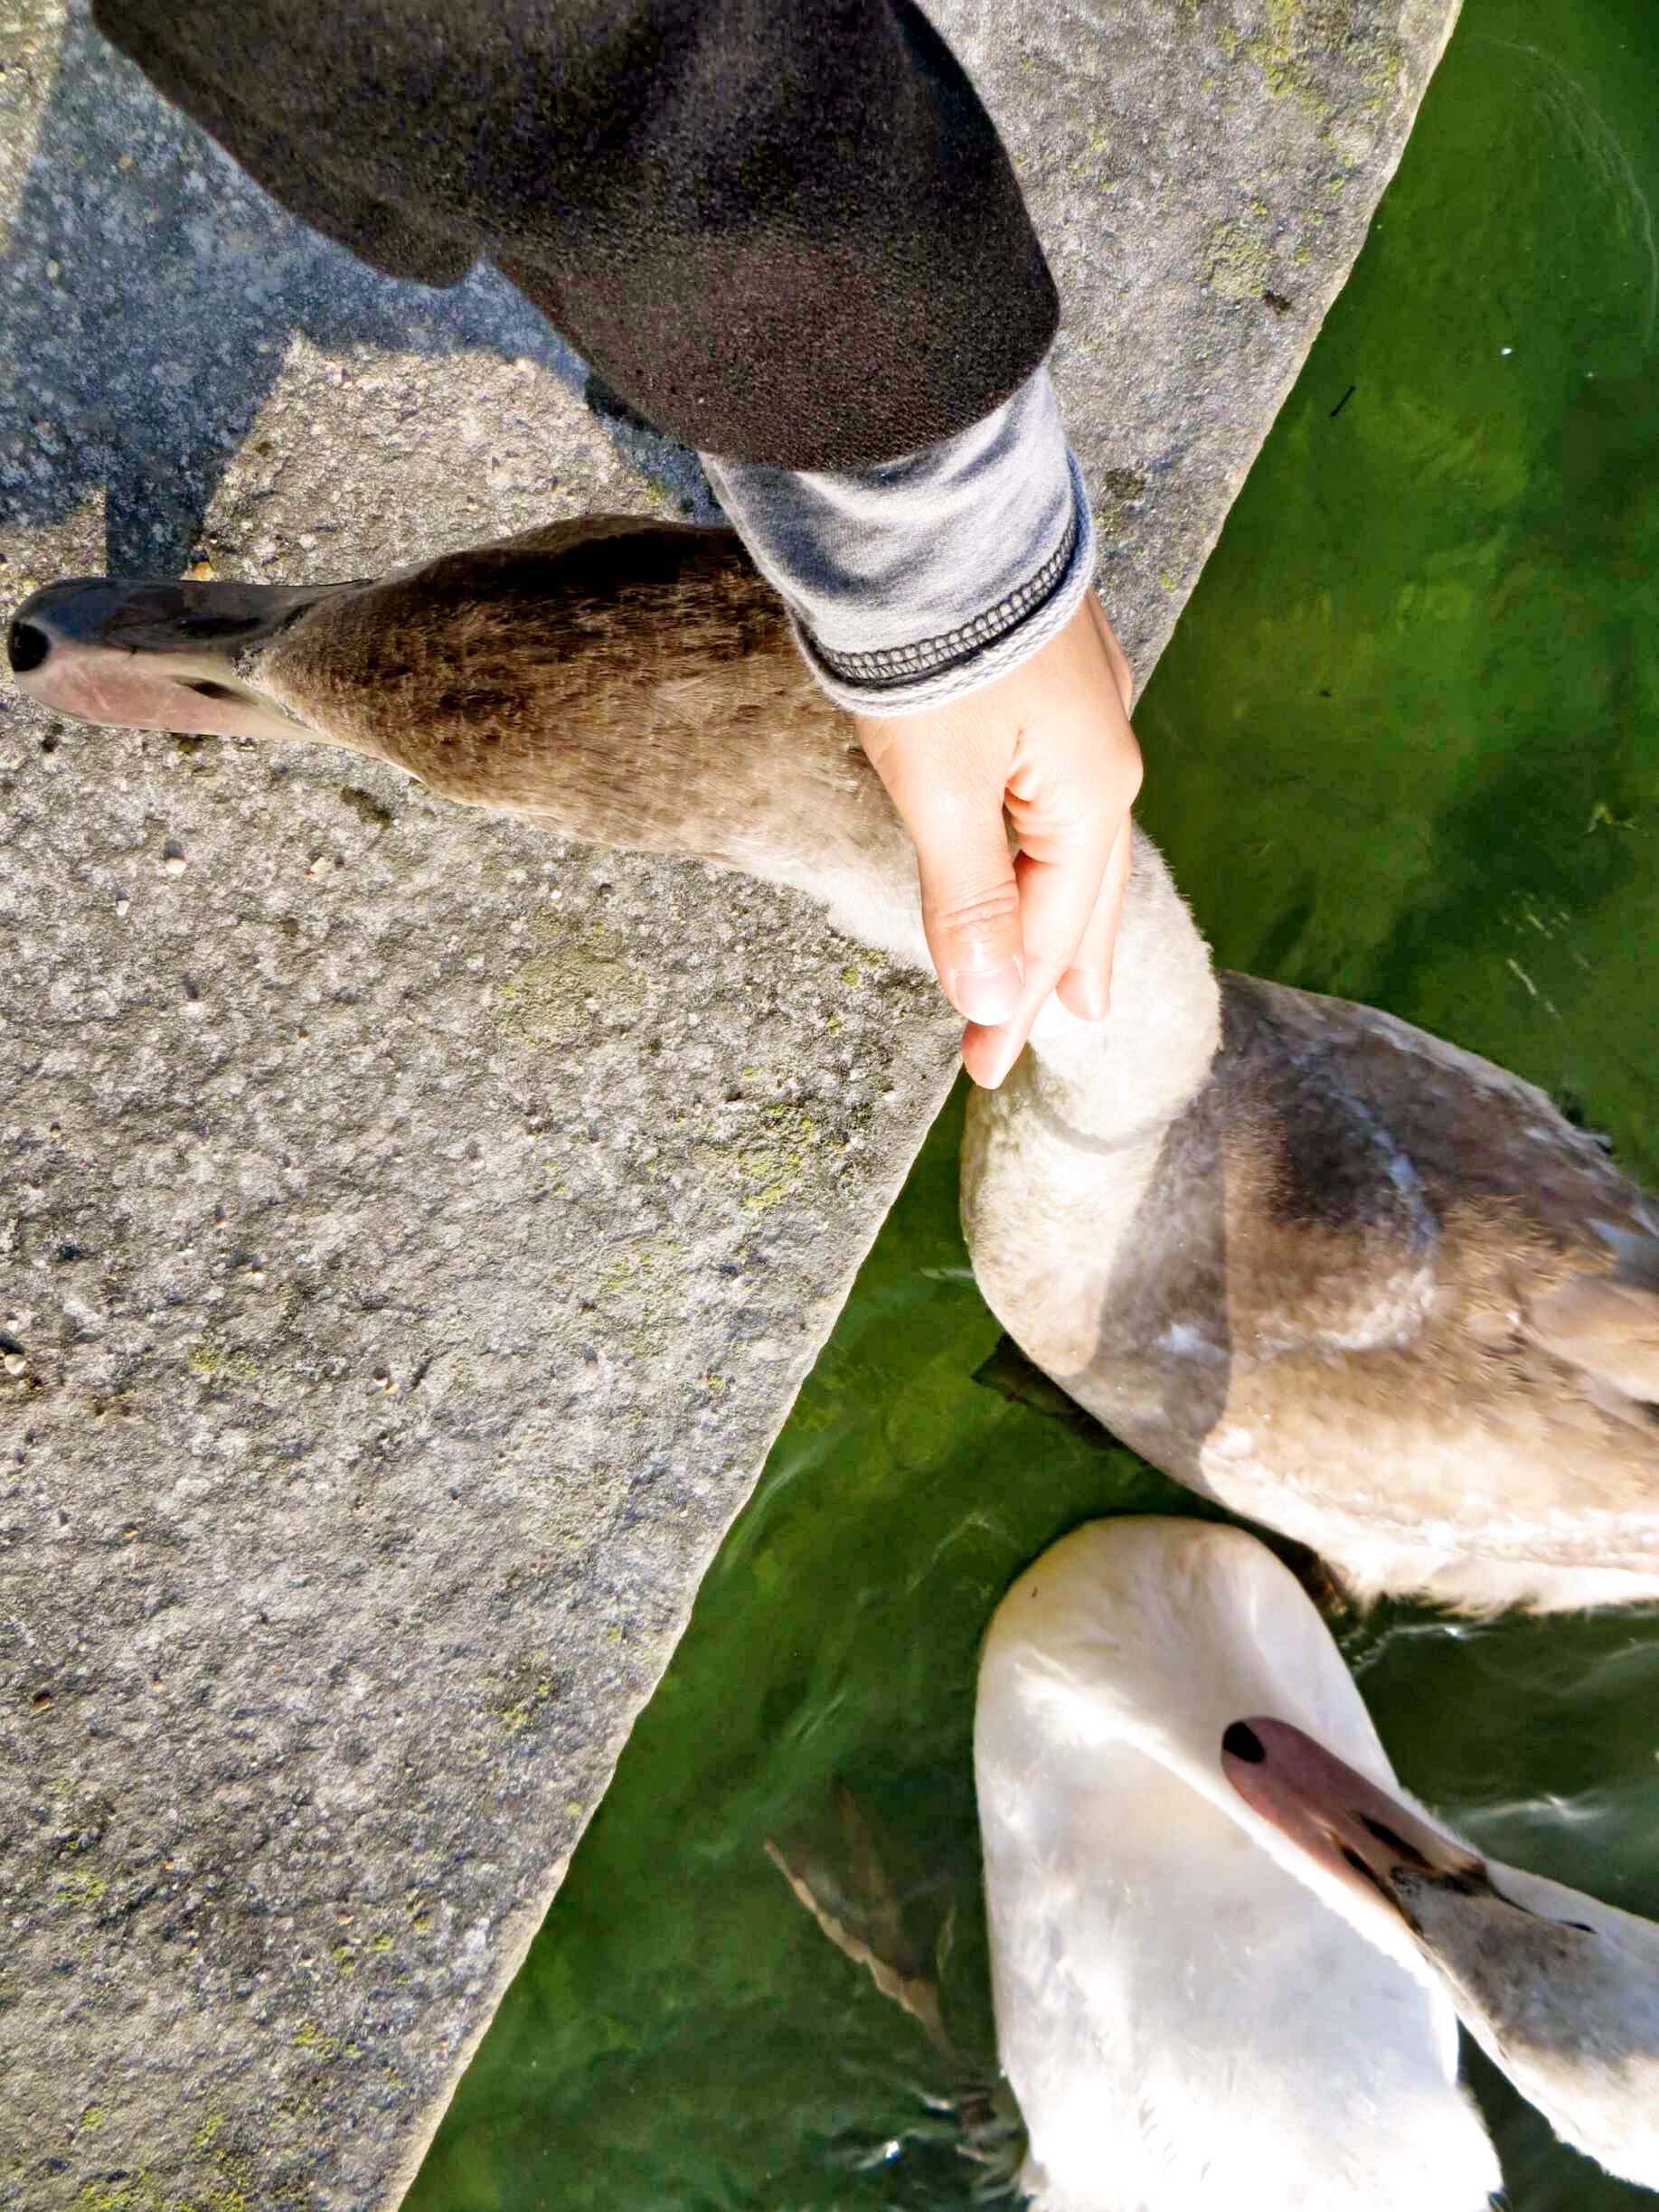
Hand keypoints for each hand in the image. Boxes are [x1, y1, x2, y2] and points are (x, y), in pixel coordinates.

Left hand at [852, 593, 1140, 1087]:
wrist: (929, 505)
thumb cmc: (937, 645)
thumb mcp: (941, 786)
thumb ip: (969, 896)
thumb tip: (990, 997)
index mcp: (1090, 793)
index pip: (1050, 930)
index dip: (1016, 1004)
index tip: (983, 1069)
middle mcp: (1104, 753)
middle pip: (1089, 889)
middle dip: (1066, 963)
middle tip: (1074, 1023)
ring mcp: (1085, 709)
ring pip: (1080, 835)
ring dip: (1068, 903)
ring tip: (1067, 951)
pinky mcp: (1051, 673)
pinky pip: (1062, 786)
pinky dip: (1052, 838)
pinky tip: (1046, 834)